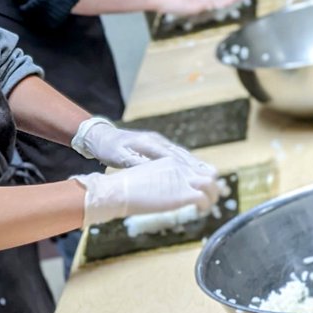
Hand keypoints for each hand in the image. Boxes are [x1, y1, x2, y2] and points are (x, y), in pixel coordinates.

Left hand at [72, 116, 215, 174]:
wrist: (101, 136)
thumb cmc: (108, 148)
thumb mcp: (118, 157)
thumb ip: (134, 162)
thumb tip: (149, 170)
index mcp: (148, 143)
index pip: (171, 156)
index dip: (186, 166)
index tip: (198, 176)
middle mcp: (156, 141)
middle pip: (180, 154)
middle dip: (196, 165)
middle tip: (212, 176)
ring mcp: (157, 142)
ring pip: (180, 154)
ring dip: (194, 164)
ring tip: (209, 175)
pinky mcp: (156, 146)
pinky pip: (175, 155)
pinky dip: (186, 162)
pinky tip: (193, 170)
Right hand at [73, 158, 219, 225]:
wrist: (118, 191)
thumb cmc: (125, 188)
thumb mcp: (146, 177)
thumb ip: (161, 180)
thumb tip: (163, 191)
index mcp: (170, 160)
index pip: (196, 166)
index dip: (202, 179)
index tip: (200, 190)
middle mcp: (180, 166)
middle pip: (209, 173)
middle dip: (212, 187)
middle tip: (208, 199)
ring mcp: (183, 178)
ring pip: (211, 184)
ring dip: (212, 197)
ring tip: (206, 207)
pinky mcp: (183, 193)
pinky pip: (204, 199)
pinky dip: (205, 206)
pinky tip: (199, 212)